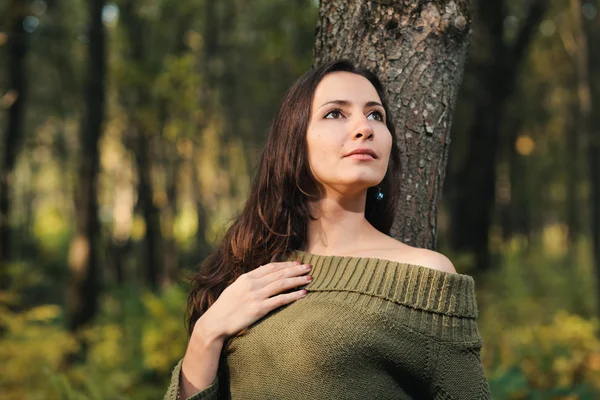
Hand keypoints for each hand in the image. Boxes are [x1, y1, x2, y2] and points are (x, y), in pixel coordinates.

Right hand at [195, 261, 311, 341]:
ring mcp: (255, 296)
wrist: (215, 323)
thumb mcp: (235, 289)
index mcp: (246, 277)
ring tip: (310, 278)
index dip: (285, 264)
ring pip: (282, 284)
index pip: (270, 267)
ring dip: (297, 280)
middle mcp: (252, 284)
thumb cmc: (224, 308)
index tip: (297, 263)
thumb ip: (249, 282)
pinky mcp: (259, 309)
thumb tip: (262, 276)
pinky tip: (303, 294)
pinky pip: (280, 300)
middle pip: (279, 273)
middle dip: (295, 269)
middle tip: (309, 267)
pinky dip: (293, 296)